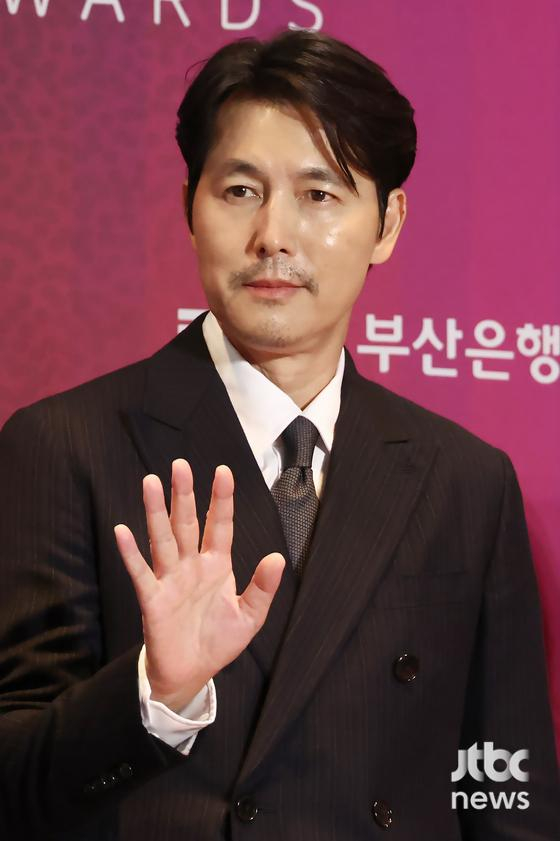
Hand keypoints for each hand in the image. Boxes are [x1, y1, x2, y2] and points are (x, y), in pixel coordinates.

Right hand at [114, 458, 284, 711]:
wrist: (192, 674)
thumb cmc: (219, 641)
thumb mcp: (250, 617)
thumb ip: (263, 588)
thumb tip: (277, 558)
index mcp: (217, 566)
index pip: (220, 526)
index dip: (222, 499)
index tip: (224, 471)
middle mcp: (192, 566)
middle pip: (187, 523)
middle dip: (184, 494)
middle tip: (180, 465)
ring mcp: (170, 580)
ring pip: (163, 539)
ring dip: (156, 512)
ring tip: (151, 483)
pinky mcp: (153, 599)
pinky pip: (141, 573)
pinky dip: (131, 553)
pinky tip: (123, 531)